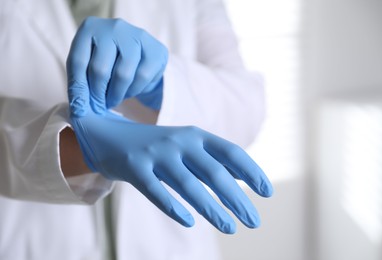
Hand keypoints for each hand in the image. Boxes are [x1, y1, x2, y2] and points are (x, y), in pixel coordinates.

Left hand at [67, 17, 167, 115]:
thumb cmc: (108, 61)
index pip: (78, 62)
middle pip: (100, 69)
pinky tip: (128, 90)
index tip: (80, 109)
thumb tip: (79, 109)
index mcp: (90, 28)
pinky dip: (133, 90)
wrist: (140, 55)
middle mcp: (114, 27)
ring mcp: (137, 36)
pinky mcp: (156, 50)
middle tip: (100, 107)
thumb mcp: (88, 67)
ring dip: (116, 94)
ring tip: (113, 99)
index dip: (78, 89)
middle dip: (98, 95)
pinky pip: (141, 77)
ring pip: (122, 75)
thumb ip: (80, 84)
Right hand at [70, 110, 272, 233]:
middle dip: (236, 199)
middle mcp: (179, 141)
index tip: (267, 193)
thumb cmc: (158, 146)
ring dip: (212, 209)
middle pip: (214, 172)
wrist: (109, 135)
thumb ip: (213, 160)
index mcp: (196, 135)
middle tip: (254, 222)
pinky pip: (156, 192)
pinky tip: (189, 222)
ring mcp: (156, 154)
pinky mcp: (134, 167)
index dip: (252, 172)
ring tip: (230, 228)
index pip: (231, 152)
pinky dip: (173, 208)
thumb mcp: (187, 146)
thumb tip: (246, 178)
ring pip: (188, 185)